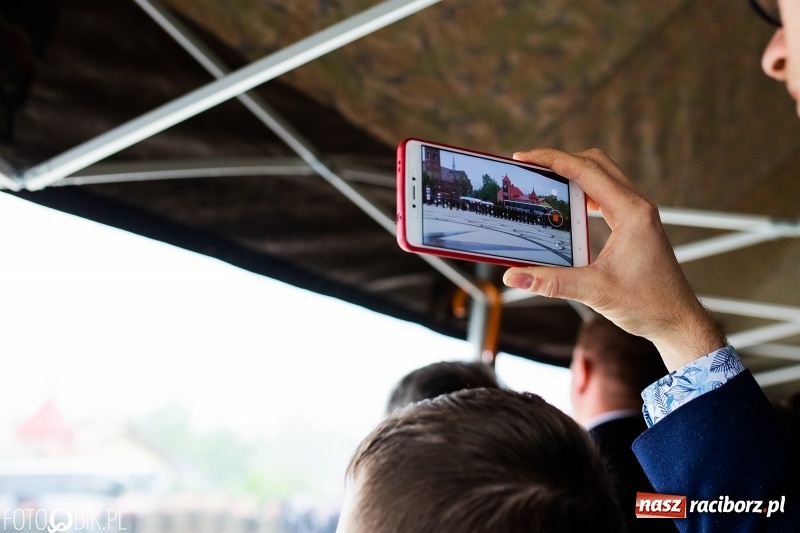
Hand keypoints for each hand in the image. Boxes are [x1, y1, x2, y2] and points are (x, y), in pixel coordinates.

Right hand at [503, 148, 724, 370]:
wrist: (678, 320)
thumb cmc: (648, 304)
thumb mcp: (595, 291)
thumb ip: (552, 282)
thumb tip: (514, 275)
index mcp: (631, 213)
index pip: (586, 171)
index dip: (551, 160)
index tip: (524, 157)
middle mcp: (637, 206)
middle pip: (595, 163)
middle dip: (560, 159)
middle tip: (529, 166)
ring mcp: (638, 213)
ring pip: (603, 175)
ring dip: (573, 172)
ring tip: (544, 181)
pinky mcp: (636, 224)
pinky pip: (607, 194)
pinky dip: (584, 190)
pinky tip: (567, 205)